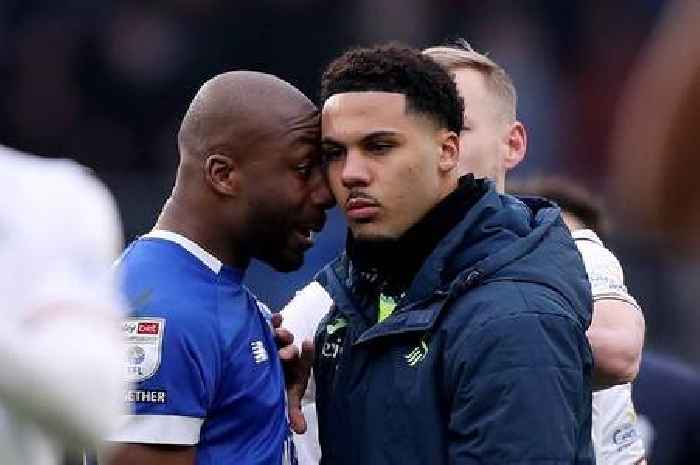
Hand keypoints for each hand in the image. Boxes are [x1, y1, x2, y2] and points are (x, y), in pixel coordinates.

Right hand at [271, 313, 313, 433]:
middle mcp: (288, 354)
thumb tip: (301, 430)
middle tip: (284, 354)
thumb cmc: (275, 386)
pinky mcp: (266, 333)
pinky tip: (274, 317)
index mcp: (296, 369)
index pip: (305, 360)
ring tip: (277, 333)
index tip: (308, 344)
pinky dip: (274, 320)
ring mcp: (277, 343)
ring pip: (281, 337)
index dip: (308, 353)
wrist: (259, 376)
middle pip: (291, 349)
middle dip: (289, 350)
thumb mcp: (285, 398)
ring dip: (281, 334)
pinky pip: (272, 325)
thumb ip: (292, 411)